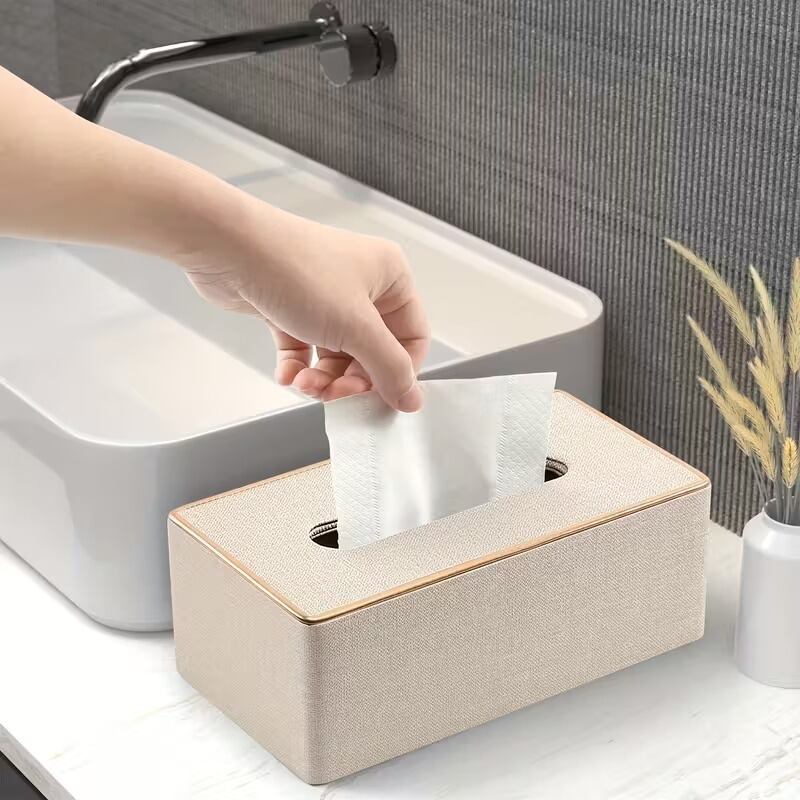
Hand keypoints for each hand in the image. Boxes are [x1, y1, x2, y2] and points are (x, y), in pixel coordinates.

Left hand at [175, 195, 429, 411]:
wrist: (228, 249)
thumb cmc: (295, 270)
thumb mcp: (355, 327)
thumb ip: (388, 368)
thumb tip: (412, 399)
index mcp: (390, 277)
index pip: (411, 337)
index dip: (398, 372)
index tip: (380, 398)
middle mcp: (361, 284)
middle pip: (372, 352)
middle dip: (352, 379)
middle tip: (335, 394)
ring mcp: (324, 296)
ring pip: (337, 355)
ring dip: (323, 378)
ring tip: (304, 383)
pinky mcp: (291, 307)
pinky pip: (305, 349)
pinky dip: (298, 368)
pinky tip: (288, 375)